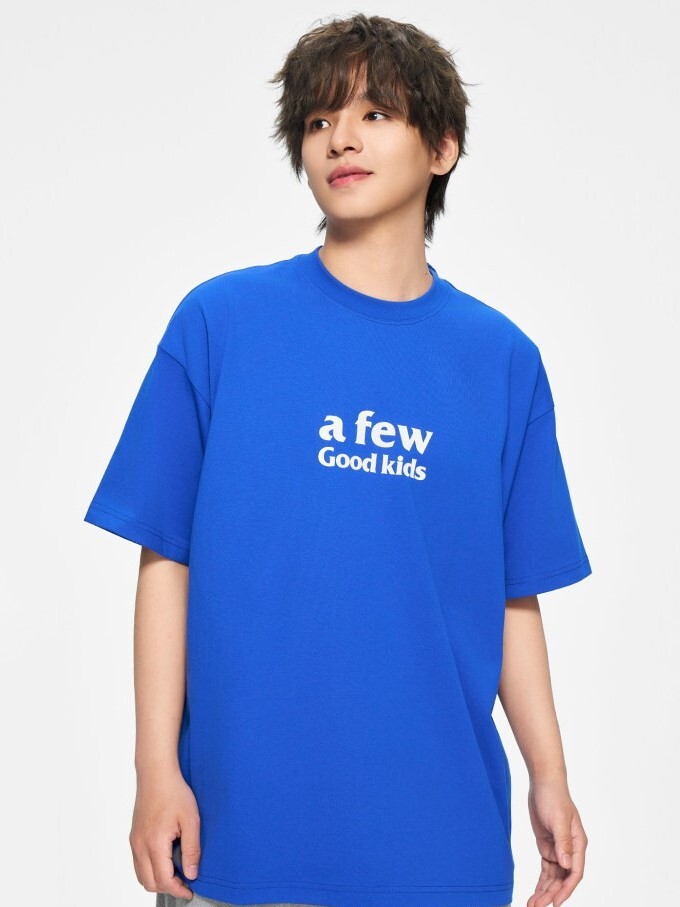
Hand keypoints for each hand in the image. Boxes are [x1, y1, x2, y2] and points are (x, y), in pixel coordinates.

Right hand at [129, 766, 201, 899]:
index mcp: (155, 843)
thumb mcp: (191, 820)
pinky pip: (138, 863)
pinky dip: (150, 869)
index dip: (178, 890)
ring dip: (157, 880)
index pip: (163, 880)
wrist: (156, 774)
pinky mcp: (134, 836)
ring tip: (176, 873)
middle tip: (185, 883)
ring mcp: (134, 841)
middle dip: (168, 888)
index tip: (190, 891)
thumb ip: (192, 849)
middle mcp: (140, 845)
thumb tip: (192, 874)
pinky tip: (165, 860)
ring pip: (141, 875)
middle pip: (149, 882)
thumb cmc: (175, 793)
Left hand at [526, 779, 587, 906]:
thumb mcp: (559, 820)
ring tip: (533, 905)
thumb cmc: (554, 798)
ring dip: (544, 891)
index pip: (575, 873)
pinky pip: (546, 870)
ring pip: (553, 877)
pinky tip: (535, 893)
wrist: (543, 783)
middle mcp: (570, 850)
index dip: (566, 890)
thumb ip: (563, 843)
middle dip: (551, 894)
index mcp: (578, 844)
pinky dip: (541, 882)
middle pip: (562, 879)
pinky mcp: (547, 847)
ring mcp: (558, 850)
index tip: (555, 903)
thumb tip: (566, 866)